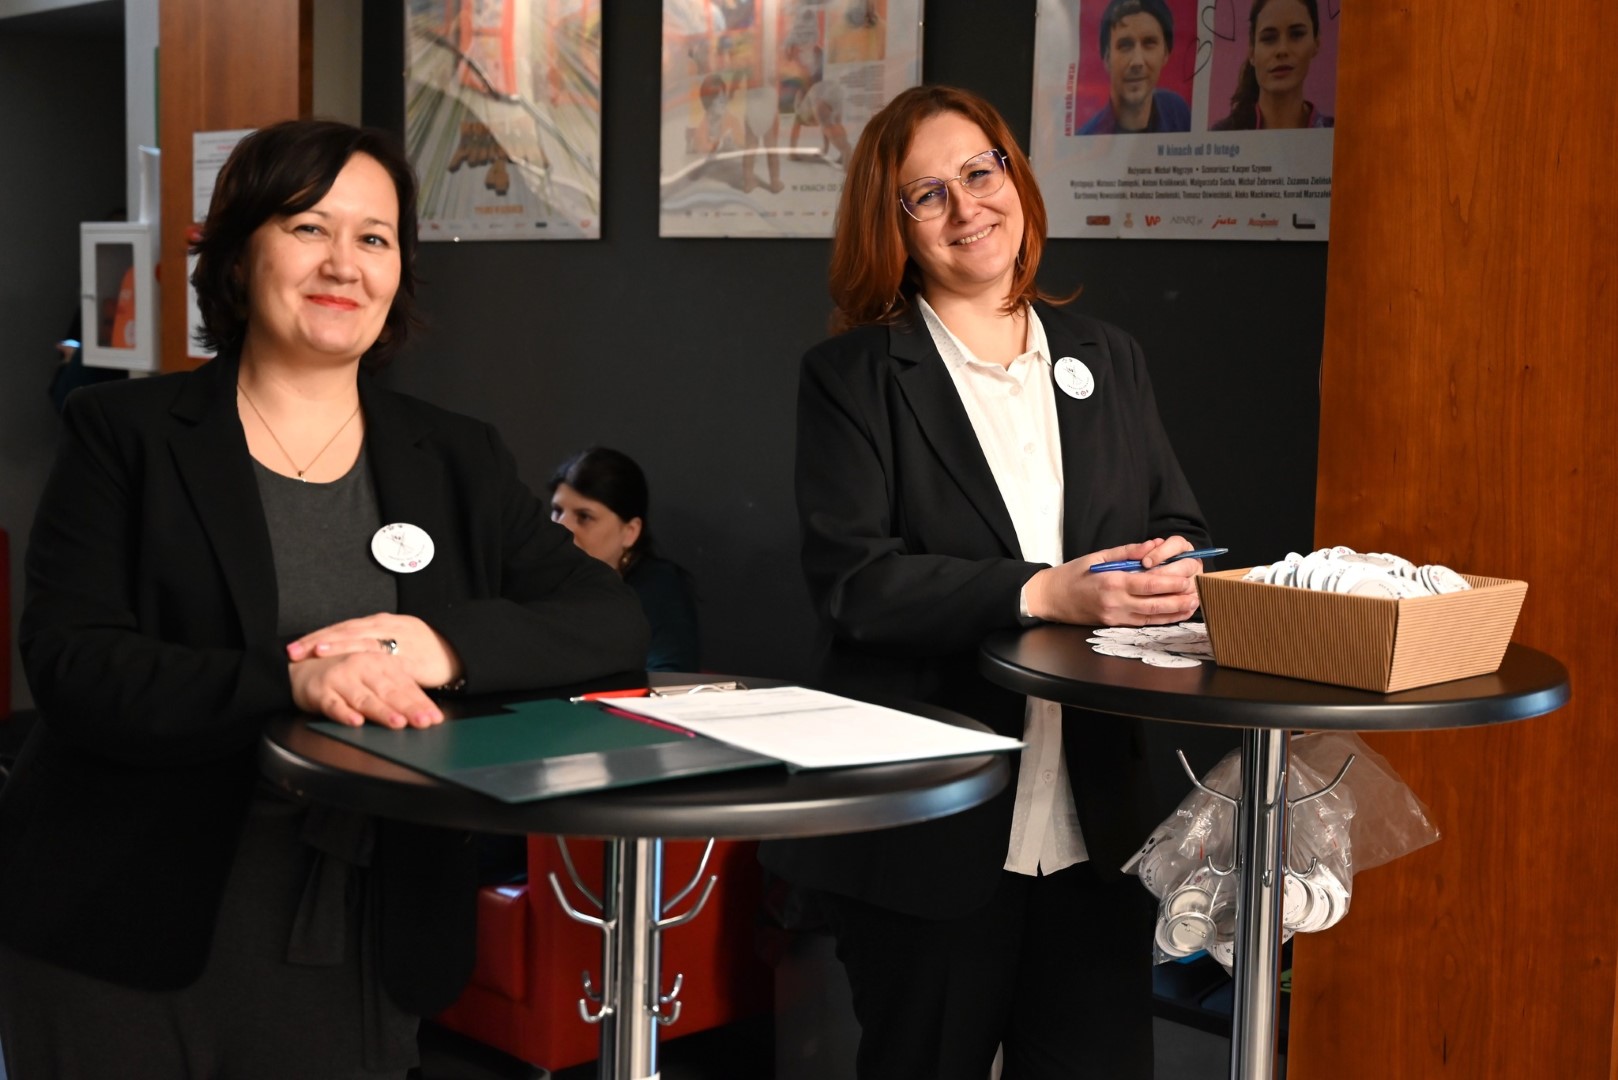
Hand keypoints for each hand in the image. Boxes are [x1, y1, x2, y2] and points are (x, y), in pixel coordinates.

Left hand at [286, 613, 461, 689]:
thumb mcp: (396, 637)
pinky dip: (367, 663)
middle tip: (295, 651)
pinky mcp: (410, 658)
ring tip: (318, 651)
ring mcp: (398, 641)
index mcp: (380, 622)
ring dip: (338, 645)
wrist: (458, 648)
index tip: (294, 646)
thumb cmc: (425, 646)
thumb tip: (346, 648)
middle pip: (346, 632)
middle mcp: (386, 627)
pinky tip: (355, 668)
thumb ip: (373, 641)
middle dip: (319, 641)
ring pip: (362, 640)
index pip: (343, 627)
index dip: (318, 636)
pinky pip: (385, 661)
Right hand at [288, 652, 444, 728]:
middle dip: (409, 708)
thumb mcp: (374, 675)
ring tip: (398, 723)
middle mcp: (362, 667)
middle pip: (389, 691)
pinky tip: (357, 722)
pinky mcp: (321, 691)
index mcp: (380, 662)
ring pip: (365, 698)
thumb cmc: (346, 673)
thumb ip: (396, 688)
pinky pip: (334, 705)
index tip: (435, 718)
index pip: (405, 685)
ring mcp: (342, 679)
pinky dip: (345, 714)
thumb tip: (424, 710)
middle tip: (424, 722)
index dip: (421, 702)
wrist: (304, 664)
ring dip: (382, 712)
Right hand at [1024, 536, 1203, 626]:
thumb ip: (1129, 552)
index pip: (1148, 584)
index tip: (1187, 578)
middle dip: (1179, 599)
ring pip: (1152, 617)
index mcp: (1111, 582)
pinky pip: (1143, 623)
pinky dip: (1162, 619)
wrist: (1051, 598)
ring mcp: (1115, 617)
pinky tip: (1175, 614)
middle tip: (1198, 593)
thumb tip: (1154, 546)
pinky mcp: (1114, 625)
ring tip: (1193, 604)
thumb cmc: (1073, 574)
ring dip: (1175, 612)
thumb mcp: (1099, 555)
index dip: (1171, 583)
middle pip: (1155, 603)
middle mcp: (1115, 603)